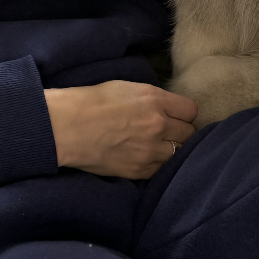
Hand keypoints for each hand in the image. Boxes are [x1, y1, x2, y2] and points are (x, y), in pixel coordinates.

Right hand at [44, 81, 197, 178]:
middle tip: (166, 131)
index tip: (175, 114)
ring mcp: (150, 150)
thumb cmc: (92, 101)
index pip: (191, 110)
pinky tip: (145, 156)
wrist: (67, 127)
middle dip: (180, 131)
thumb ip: (152, 99)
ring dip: (171, 149)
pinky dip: (158, 164)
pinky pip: (161, 169)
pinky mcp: (139, 170)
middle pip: (189, 133)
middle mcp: (158, 125)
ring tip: (156, 145)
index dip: (183, 113)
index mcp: (154, 100)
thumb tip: (167, 108)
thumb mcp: (127, 87)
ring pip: (179, 154)